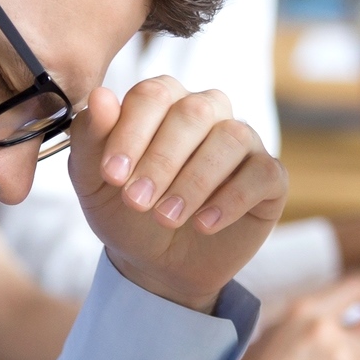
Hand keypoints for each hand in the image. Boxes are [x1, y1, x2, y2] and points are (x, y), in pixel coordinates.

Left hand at [71, 77, 287, 313]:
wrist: (155, 264)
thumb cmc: (124, 213)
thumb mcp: (94, 182)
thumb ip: (91, 138)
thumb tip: (101, 97)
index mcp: (164, 102)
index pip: (153, 95)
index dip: (131, 132)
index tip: (112, 175)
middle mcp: (207, 112)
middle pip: (193, 113)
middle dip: (161, 160)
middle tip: (136, 202)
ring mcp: (243, 141)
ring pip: (231, 138)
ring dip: (195, 181)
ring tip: (166, 218)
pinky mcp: (269, 177)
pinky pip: (262, 173)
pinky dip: (231, 199)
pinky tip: (204, 225)